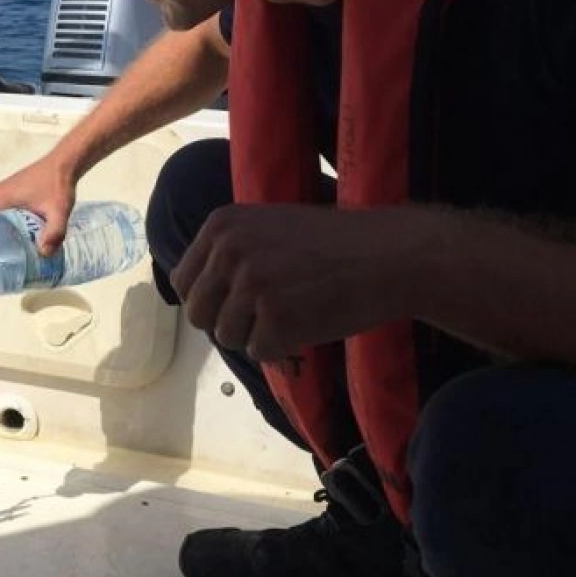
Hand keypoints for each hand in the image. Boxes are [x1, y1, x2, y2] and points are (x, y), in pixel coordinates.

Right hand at [0, 154, 77, 255]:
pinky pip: (9, 212)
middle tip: (25, 254)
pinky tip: (31, 230)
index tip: (14, 256)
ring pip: (4, 220)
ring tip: (29, 244)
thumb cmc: (58, 185)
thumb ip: (53, 234)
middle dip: (10, 239)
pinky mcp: (10, 190)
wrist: (65, 164)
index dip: (2, 245)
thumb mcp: (57, 212)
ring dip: (15, 230)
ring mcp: (1, 191)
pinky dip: (18, 221)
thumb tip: (44, 254)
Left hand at [169, 204, 438, 360]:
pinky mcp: (275, 317)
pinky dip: (283, 348)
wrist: (391, 255)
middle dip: (228, 323)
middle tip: (264, 319)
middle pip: (198, 314)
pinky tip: (309, 324)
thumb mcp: (269, 228)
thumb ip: (229, 254)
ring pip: (226, 336)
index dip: (208, 301)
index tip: (234, 305)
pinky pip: (259, 351)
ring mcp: (251, 284)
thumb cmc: (334, 245)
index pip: (183, 282)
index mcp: (222, 225)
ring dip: (257, 337)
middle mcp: (229, 250)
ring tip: (294, 315)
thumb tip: (192, 299)